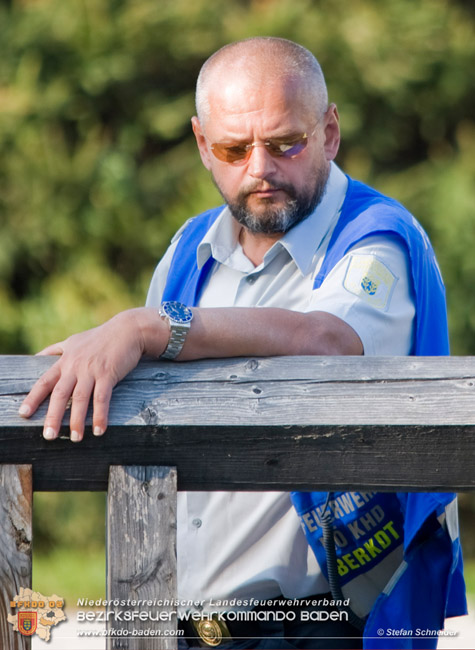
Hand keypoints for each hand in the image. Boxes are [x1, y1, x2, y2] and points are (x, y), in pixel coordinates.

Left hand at [18, 308, 165, 441]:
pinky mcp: (108, 374)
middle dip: (53, 416)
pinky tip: (99, 430)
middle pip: (60, 394)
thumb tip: (36, 357)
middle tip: (49, 436)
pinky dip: (100, 415)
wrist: (128, 330)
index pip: (44, 381)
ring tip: (75, 439)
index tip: (23, 414)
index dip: (33, 398)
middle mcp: (75, 366)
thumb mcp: (73, 341)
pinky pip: (102, 399)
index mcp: (65, 360)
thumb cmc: (100, 337)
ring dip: (77, 420)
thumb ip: (55, 351)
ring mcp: (91, 370)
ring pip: (80, 399)